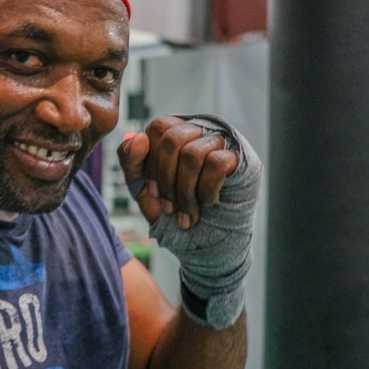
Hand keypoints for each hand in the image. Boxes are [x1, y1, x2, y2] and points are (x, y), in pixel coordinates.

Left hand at [117, 116, 238, 228]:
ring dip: (185, 192)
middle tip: (169, 208)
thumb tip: (139, 138)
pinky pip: (217, 163)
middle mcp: (198, 130)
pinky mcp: (238, 158)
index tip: (154, 192)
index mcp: (174, 132)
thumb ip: (130, 160)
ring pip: (193, 154)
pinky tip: (208, 203)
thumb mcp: (141, 186)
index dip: (152, 163)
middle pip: (173, 139)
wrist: (200, 240)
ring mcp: (221, 142)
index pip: (158, 128)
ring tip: (187, 214)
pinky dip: (206, 190)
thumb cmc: (171, 208)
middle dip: (166, 180)